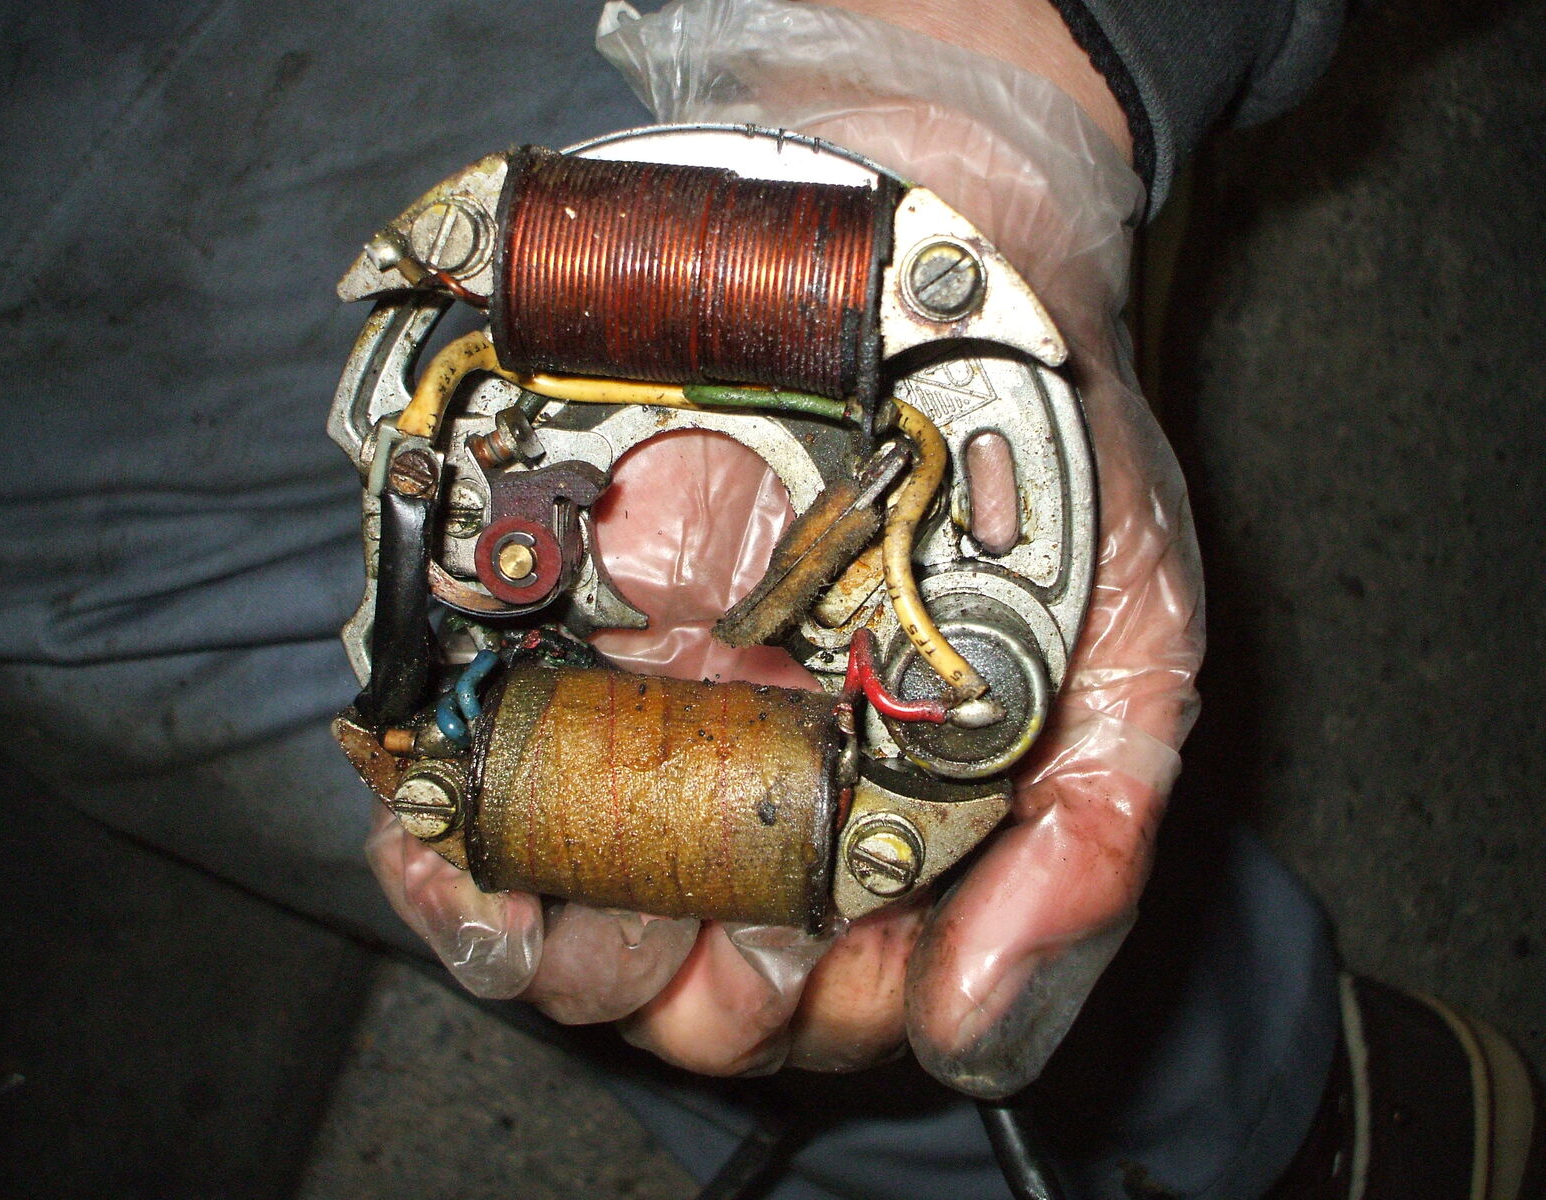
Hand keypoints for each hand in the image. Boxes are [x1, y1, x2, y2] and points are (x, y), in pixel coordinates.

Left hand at [369, 0, 1203, 1095]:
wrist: (946, 257)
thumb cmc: (1046, 463)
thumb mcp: (1127, 648)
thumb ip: (1082, 847)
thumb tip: (968, 1032)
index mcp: (878, 812)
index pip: (822, 989)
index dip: (810, 1011)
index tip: (808, 969)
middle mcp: (754, 776)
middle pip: (676, 963)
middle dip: (665, 983)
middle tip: (677, 944)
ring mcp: (645, 702)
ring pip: (562, 890)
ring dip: (533, 932)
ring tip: (526, 913)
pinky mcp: (548, 623)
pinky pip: (467, 765)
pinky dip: (444, 830)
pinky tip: (445, 847)